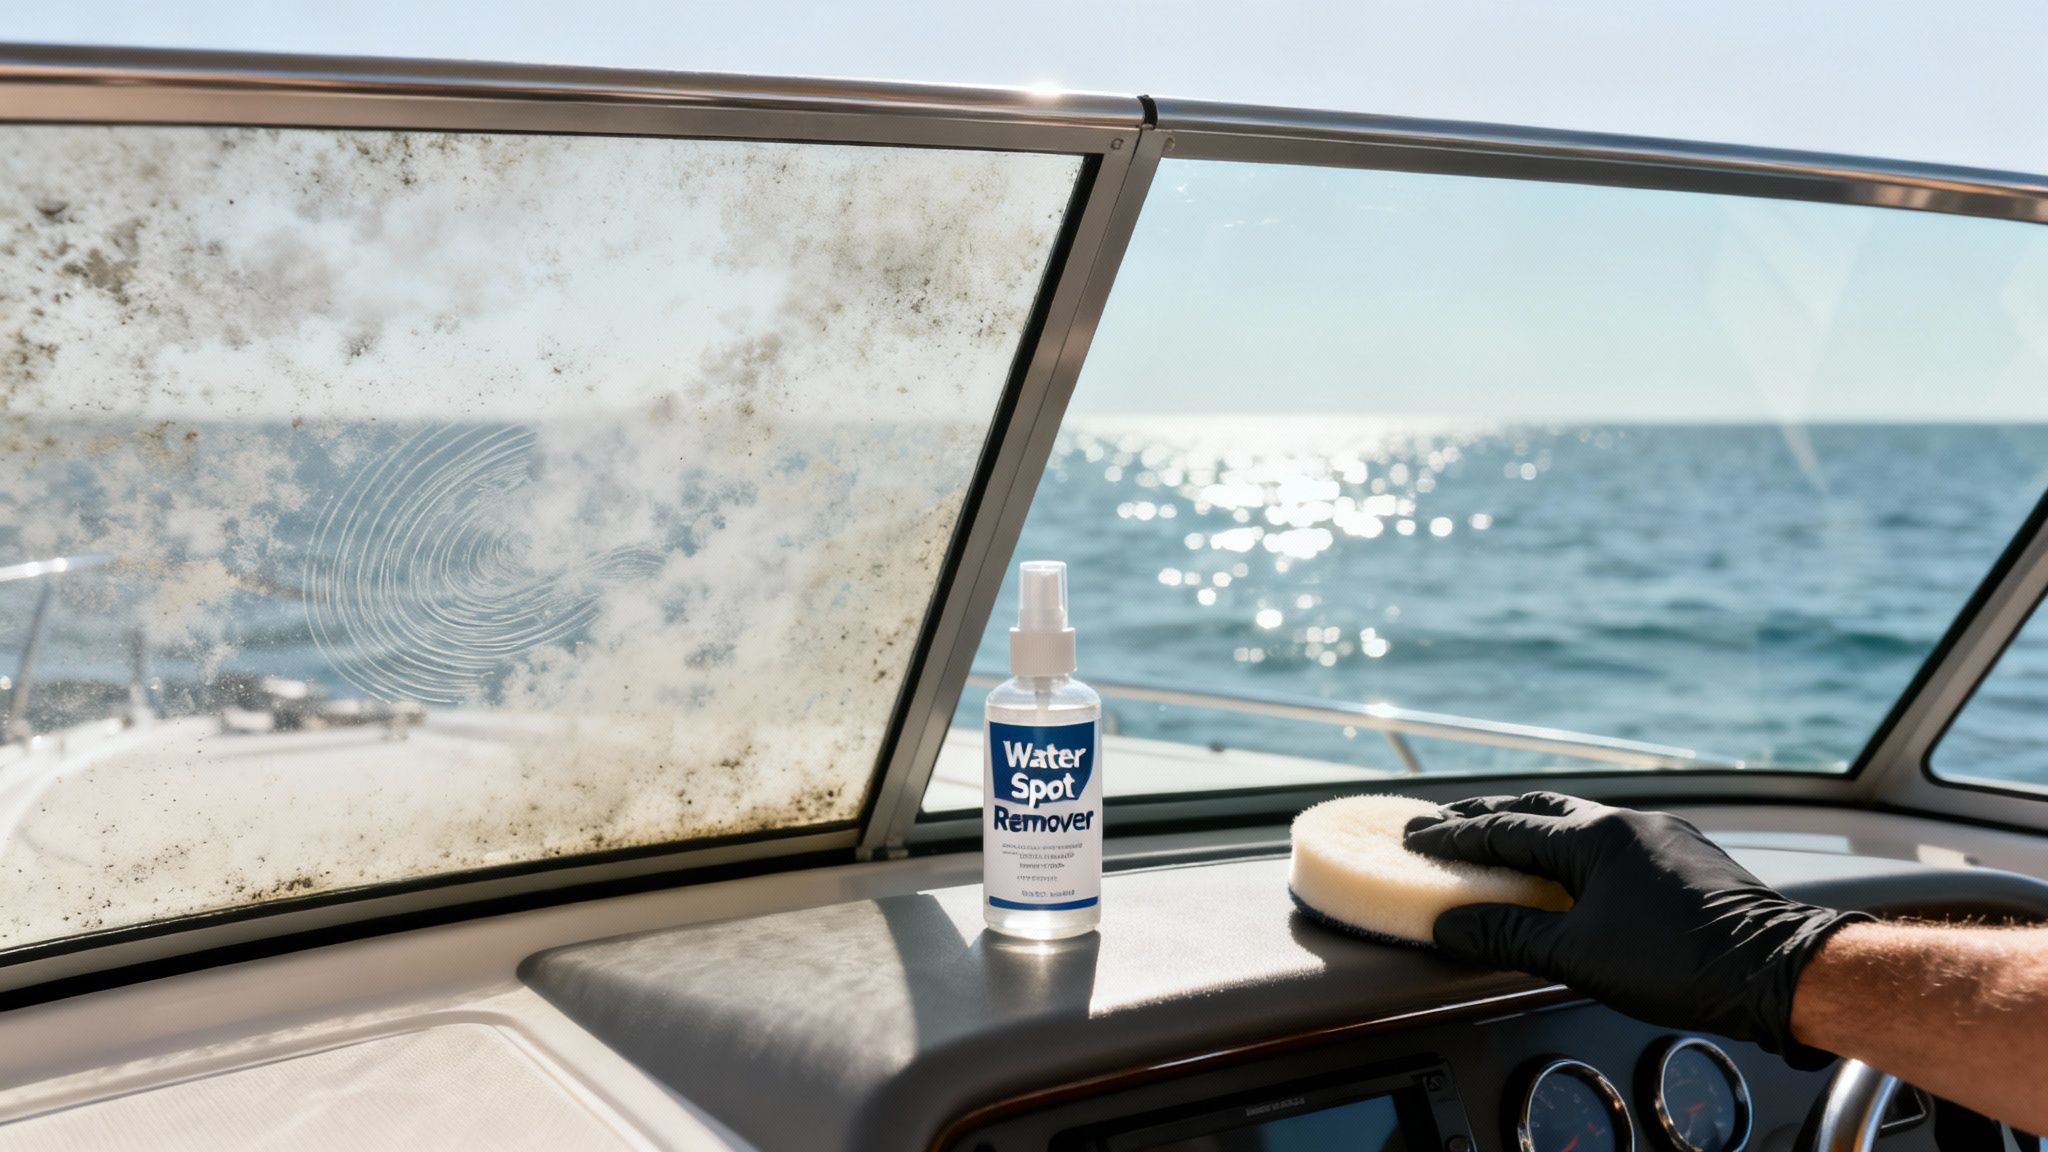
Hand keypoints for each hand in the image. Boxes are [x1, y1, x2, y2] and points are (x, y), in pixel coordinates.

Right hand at [1403, 791, 1866, 1065]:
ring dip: (1535, 831)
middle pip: (1542, 809)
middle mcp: (1630, 823)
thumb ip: (1507, 935)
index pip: (1507, 828)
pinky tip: (1573, 872)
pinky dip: (1575, 849)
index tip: (1415, 837)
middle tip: (1447, 825)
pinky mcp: (1689, 860)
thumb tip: (1449, 926)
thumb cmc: (1681, 962)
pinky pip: (1614, 841)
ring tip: (1501, 844)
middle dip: (1489, 816)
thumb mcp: (1578, 955)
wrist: (1780, 971)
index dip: (1455, 835)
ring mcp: (1664, 837)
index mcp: (1597, 836)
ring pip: (1582, 823)